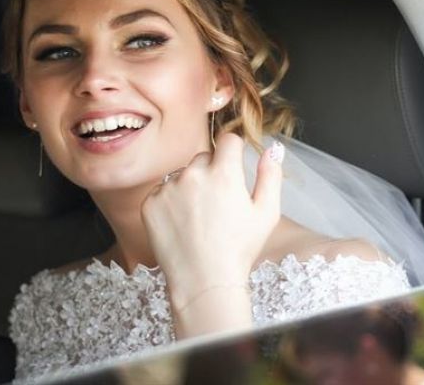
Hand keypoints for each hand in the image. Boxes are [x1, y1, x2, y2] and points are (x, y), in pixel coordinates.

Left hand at [140, 132, 283, 301]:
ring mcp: (168, 189)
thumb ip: (271, 175)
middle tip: (218, 203)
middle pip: (204, 157)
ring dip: (190, 186)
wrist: (204, 282)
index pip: (228, 140)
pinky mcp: (150, 204)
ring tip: (199, 218)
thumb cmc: (239, 250)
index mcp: (224, 173)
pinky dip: (170, 202)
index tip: (234, 167)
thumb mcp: (267, 213)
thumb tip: (272, 149)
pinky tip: (182, 224)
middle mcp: (193, 175)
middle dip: (212, 171)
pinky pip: (162, 191)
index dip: (234, 152)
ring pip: (182, 174)